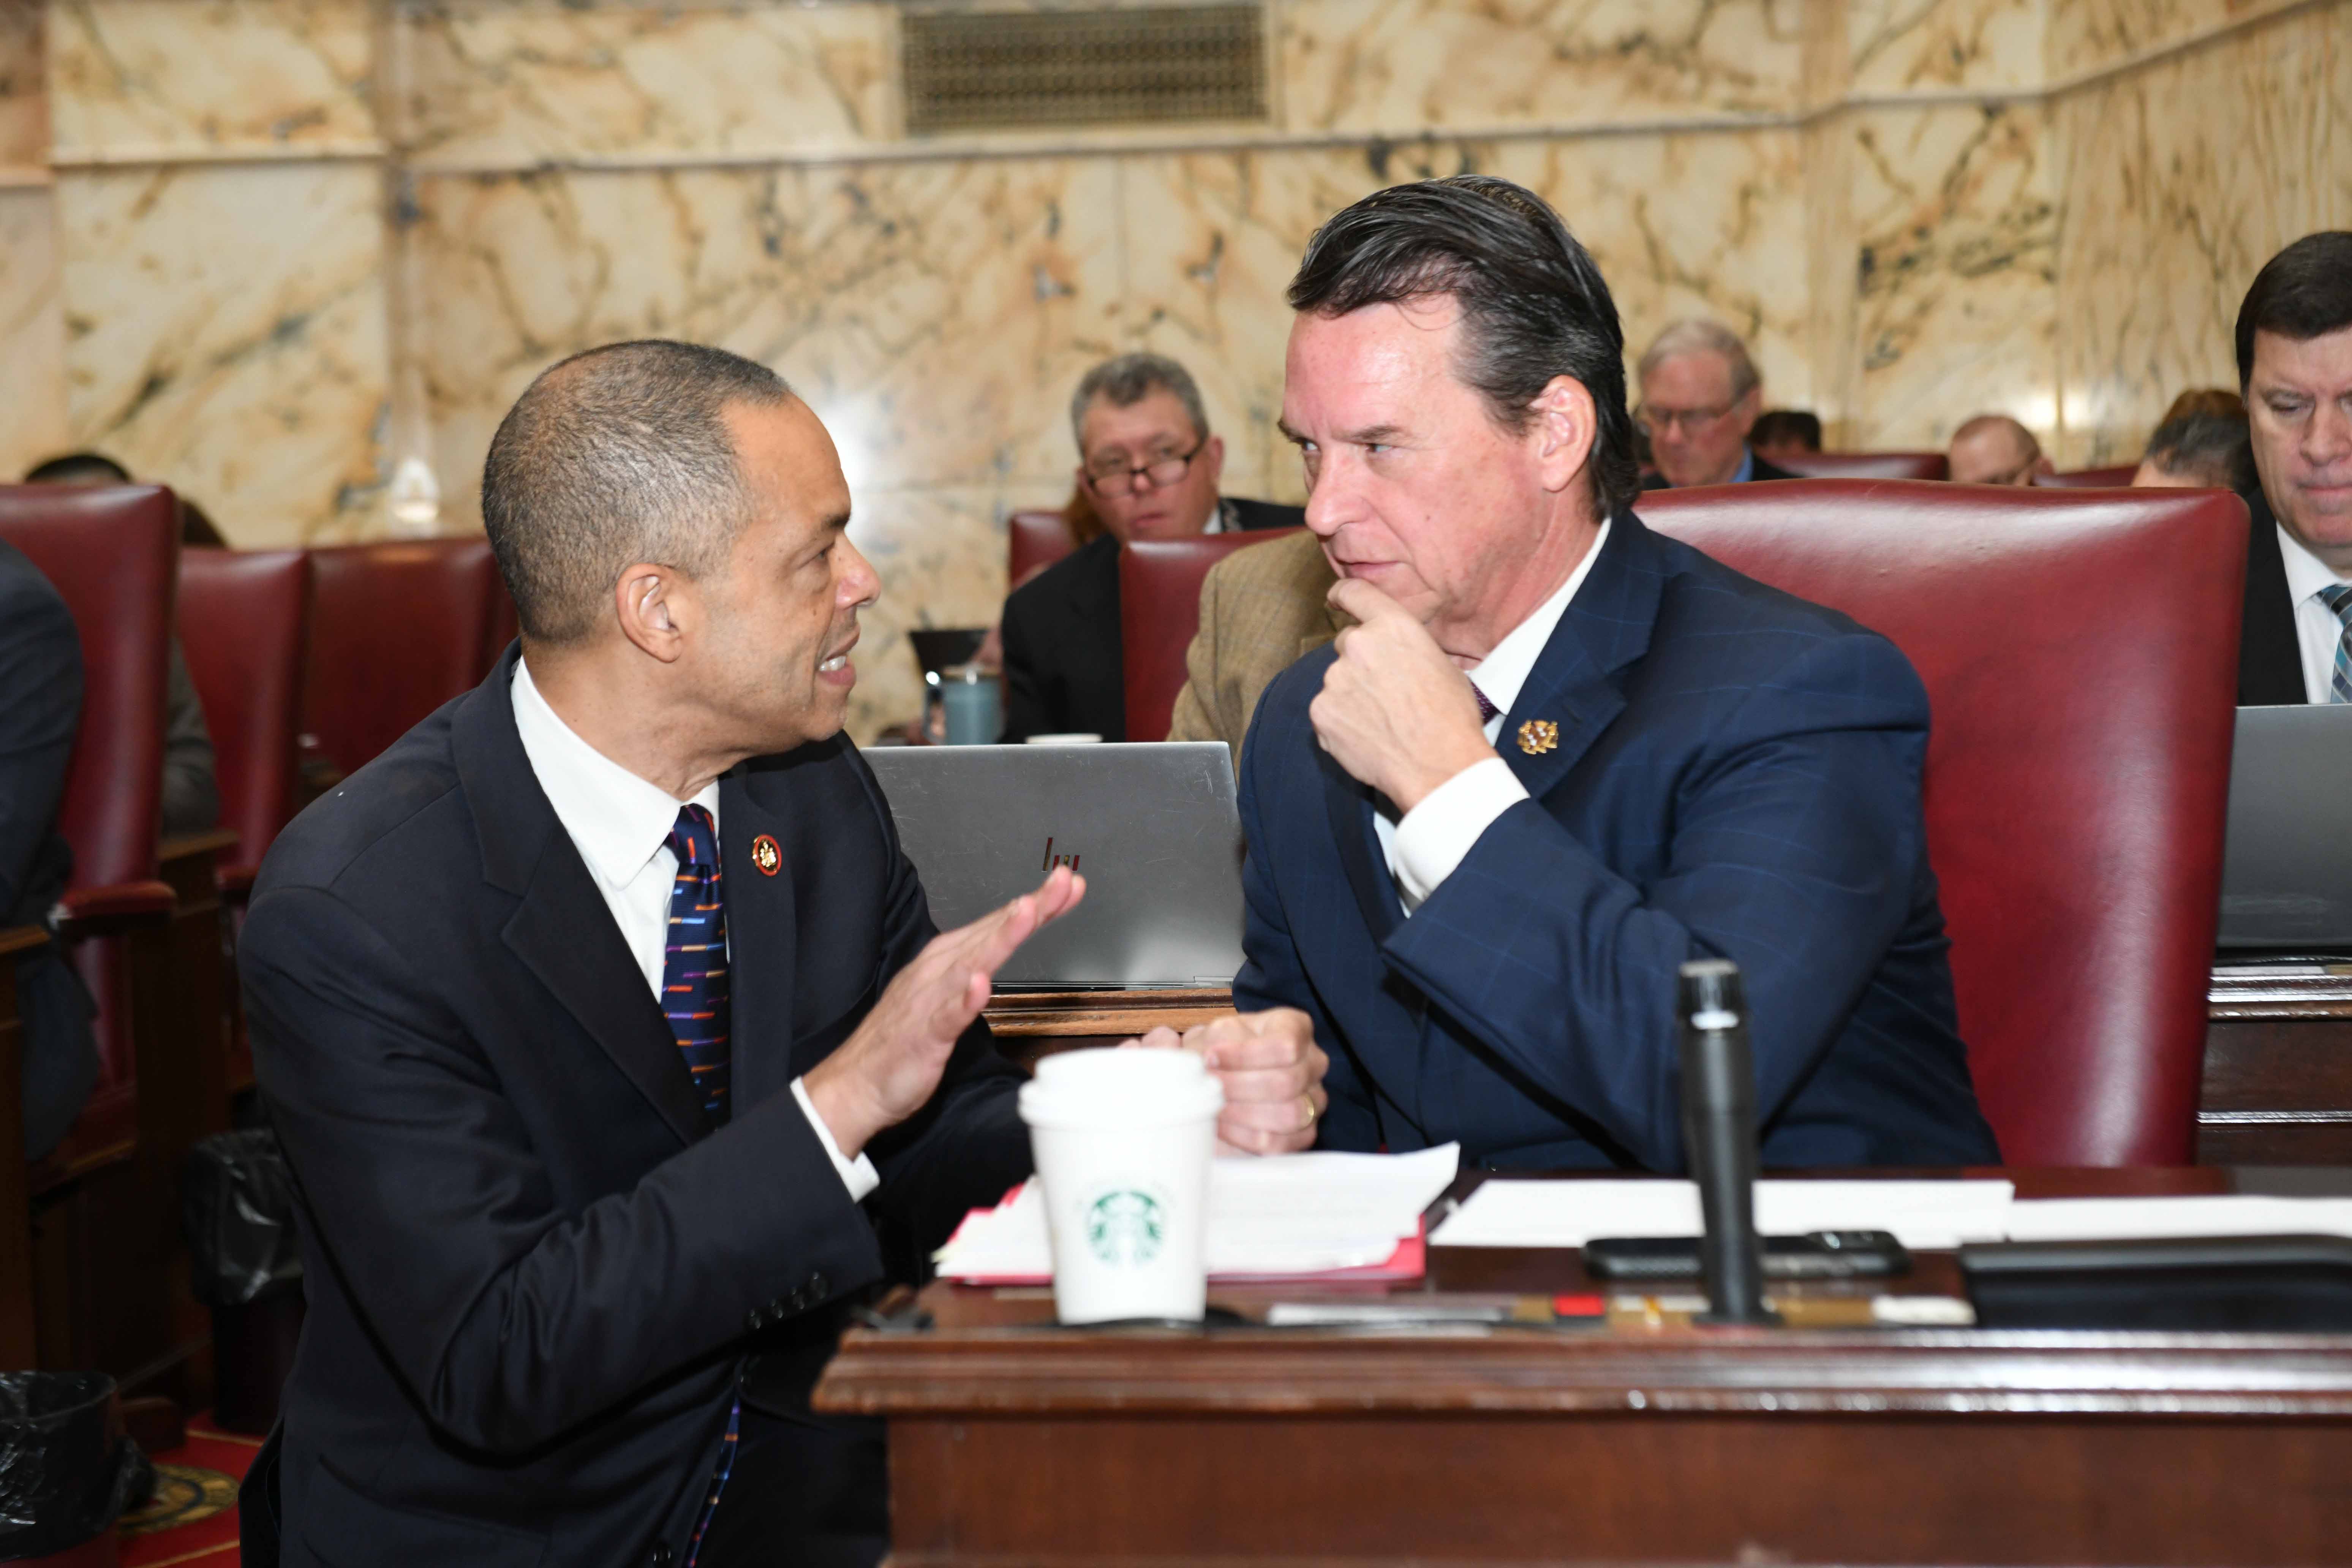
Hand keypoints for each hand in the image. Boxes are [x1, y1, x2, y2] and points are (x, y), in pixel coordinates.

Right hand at [805, 867, 1084, 1157]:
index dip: (1037, 905)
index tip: (1069, 885)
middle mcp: (938, 972)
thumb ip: (977, 970)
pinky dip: (964, 999)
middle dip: (1030, 907)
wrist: (856, 1084)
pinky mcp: (923, 1035)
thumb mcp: (948, 996)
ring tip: (1028, 913)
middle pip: (991, 934)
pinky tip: (980, 984)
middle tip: (1062, 881)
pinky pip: (947, 1016)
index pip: (997, 926)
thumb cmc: (903, 1040)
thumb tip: (1003, 943)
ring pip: (971, 964)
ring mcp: (929, 1001)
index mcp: (946, 961)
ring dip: (1000, 937)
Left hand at [1127, 1008, 1327, 1154]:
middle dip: (1239, 1086)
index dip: (1245, 1055)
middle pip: (1286, 1081)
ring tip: (1213, 1108)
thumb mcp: (1208, 1036)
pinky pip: (1283, 1142)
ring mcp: (1313, 1098)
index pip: (1285, 1045)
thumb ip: (1193, 1039)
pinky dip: (1247, 1136)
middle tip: (1208, 1087)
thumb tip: (1166, 1044)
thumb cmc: (1221, 1053)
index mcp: (1294, 1028)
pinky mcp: (1304, 1132)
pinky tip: (1222, 1127)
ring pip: (1289, 1114)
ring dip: (1243, 1113)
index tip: (1210, 1057)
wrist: (1225, 1077)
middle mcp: (1312, 1061)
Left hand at [1311, 577, 1495, 811]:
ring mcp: (1335, 679)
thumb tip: (1397, 652)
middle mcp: (1358, 645)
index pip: (1356, 593)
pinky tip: (1368, 736)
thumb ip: (1409, 648)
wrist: (1438, 766)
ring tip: (1382, 721)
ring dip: (1352, 694)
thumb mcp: (1443, 665)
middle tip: (1386, 691)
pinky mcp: (1321, 711)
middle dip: (1361, 663)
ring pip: (1337, 680)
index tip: (1335, 598)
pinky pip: (1327, 710)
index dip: (1343, 594)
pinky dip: (1341, 721)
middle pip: (1347, 644)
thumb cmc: (1450, 717)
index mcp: (1393, 626)